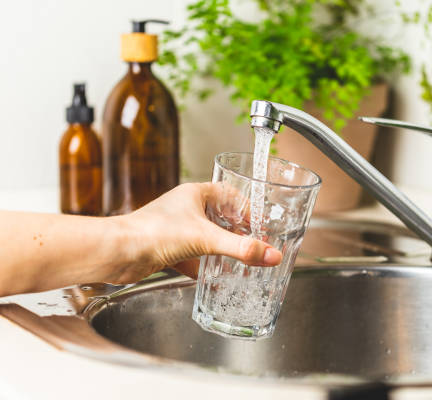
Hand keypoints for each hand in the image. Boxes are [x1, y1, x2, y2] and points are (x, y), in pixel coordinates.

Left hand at [103, 183, 281, 283]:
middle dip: (236, 232)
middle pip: (219, 217)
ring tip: (238, 263)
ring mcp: (175, 229)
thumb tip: (271, 254)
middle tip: (252, 244)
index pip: (229, 194)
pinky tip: (213, 280)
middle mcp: (184, 209)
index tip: (259, 224)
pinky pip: (192, 257)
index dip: (246, 207)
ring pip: (205, 238)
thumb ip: (241, 248)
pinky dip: (204, 268)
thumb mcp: (205, 239)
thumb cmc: (152, 232)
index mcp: (194, 195)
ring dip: (221, 250)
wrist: (118, 253)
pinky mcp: (167, 248)